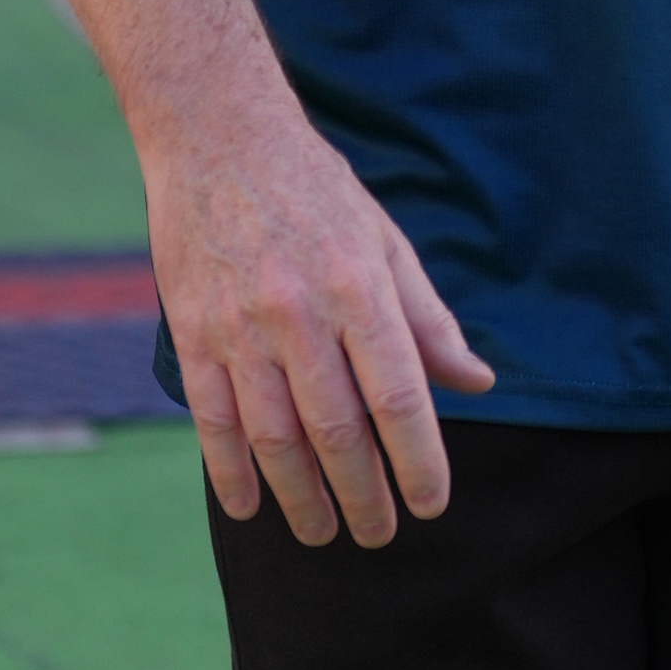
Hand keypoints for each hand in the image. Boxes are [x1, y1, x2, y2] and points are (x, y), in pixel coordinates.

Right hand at [145, 106, 494, 542]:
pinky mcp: (193, 332)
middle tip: (381, 535)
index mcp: (359, 287)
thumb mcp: (386, 242)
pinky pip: (212, 420)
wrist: (217, 135)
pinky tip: (250, 506)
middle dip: (363, 496)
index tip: (432, 504)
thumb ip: (428, 319)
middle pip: (337, 431)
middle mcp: (300, 313)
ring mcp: (240, 326)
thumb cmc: (316, 190)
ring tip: (323, 533)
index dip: (419, 459)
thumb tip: (476, 381)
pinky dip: (231, 471)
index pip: (399, 395)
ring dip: (301, 497)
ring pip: (275, 437)